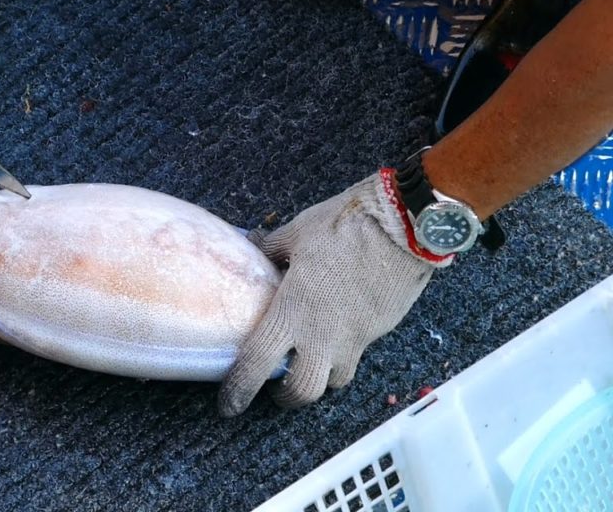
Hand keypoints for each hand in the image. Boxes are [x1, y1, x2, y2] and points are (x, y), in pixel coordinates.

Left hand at [218, 170, 452, 415]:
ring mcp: (353, 338)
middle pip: (301, 392)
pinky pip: (356, 356)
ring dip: (318, 379)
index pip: (256, 365)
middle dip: (285, 397)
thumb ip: (270, 248)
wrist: (404, 227)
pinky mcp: (377, 332)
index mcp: (290, 311)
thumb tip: (251, 244)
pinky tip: (336, 336)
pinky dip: (342, 356)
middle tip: (276, 388)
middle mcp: (320, 335)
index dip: (239, 389)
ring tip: (308, 365)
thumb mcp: (296, 234)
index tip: (229, 405)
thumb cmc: (344, 226)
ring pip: (333, 382)